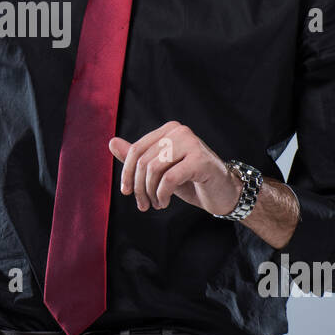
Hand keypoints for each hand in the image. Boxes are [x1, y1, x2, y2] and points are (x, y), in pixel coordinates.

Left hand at [108, 121, 241, 215]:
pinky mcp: (201, 160)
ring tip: (156, 204)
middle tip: (142, 205)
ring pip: (154, 169)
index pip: (136, 150)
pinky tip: (164, 202)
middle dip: (138, 187)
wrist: (223, 192)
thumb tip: (111, 142)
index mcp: (168, 130)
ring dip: (150, 193)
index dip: (127, 173)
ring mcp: (191, 143)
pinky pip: (169, 178)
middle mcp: (179, 131)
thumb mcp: (160, 171)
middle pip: (143, 161)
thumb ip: (137, 157)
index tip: (126, 192)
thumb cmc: (191, 180)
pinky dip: (162, 194)